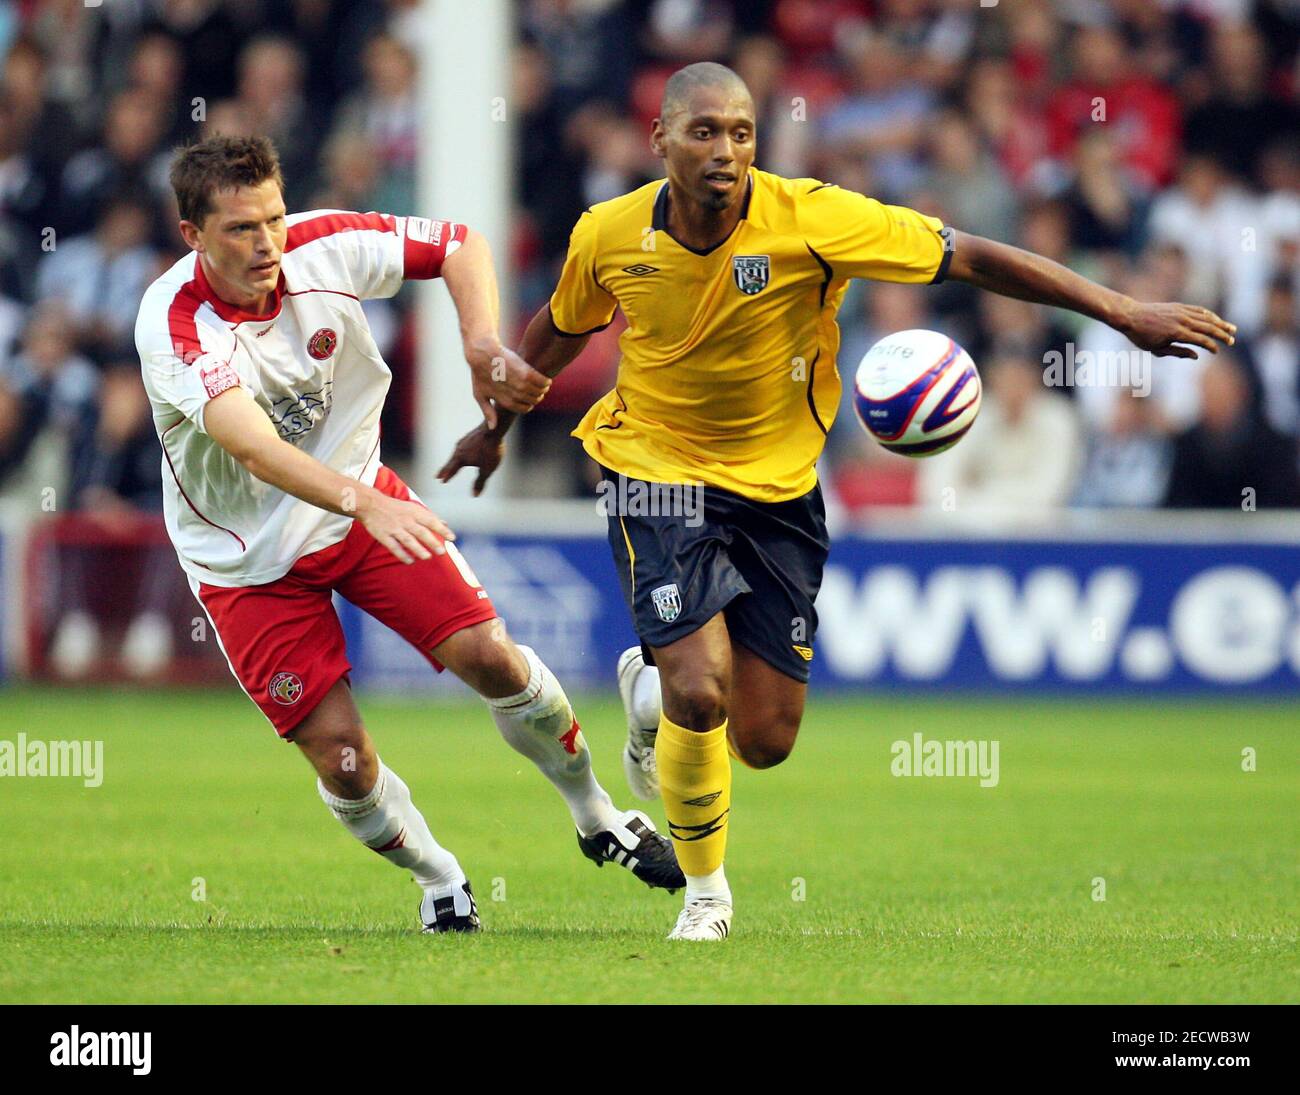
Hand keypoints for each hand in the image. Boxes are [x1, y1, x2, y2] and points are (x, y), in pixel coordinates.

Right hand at [355, 491, 454, 564]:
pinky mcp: (383, 536)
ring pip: (407, 540)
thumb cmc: (395, 507)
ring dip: (418, 549)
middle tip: (441, 552)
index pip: (431, 521)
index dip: (442, 530)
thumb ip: (429, 517)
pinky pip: (393, 546)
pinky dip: (402, 554)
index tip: (451, 538)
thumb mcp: (414, 508)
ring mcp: (394, 528)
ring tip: (427, 557)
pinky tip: (410, 561)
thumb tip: (445, 523)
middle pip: (420, 532)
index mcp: (414, 512)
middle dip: (432, 542)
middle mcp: (405, 520)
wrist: (371, 504)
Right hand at [436, 422, 503, 495]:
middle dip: (445, 469)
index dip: (447, 476)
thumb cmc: (490, 450)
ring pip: (456, 453)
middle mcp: (459, 449)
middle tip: (438, 475)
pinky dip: (460, 453)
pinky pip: (463, 447)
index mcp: (460, 458)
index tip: (440, 480)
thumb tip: (474, 495)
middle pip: (451, 461)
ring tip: (450, 465)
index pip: (451, 470)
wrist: (494, 428)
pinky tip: (463, 451)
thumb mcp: (487, 469)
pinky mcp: (470, 436)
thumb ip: (480, 482)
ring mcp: (464, 441)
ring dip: (452, 461)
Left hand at [464, 336, 549, 427]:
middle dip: (537, 396)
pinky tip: (545, 379)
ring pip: (540, 391)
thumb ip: (488, 412)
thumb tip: (493, 428)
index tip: (529, 397)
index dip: (529, 404)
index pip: (525, 409)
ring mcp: (521, 384)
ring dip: (543, 388)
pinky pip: (542, 381)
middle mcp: (515, 395)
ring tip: (543, 384)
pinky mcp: (527, 373)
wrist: (483, 354)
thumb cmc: (480, 374)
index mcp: (506, 402)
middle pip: (534, 400)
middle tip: (538, 390)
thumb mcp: (480, 396)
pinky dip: (546, 381)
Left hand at [1117, 301, 1235, 358]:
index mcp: (1177, 333)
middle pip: (1208, 327)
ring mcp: (1181, 311)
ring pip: (1206, 317)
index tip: (1217, 351)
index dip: (1211, 346)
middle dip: (1222, 335)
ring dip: (1220, 323)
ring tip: (1232, 329)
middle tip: (1232, 341)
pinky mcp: (1179, 306)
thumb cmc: (1142, 336)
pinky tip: (1216, 319)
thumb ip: (1178, 352)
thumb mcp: (1157, 349)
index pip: (1201, 340)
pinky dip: (1209, 315)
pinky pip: (1198, 310)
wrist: (1131, 316)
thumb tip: (1196, 355)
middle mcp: (1182, 320)